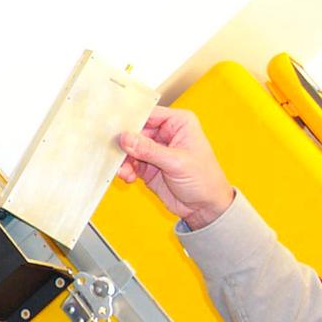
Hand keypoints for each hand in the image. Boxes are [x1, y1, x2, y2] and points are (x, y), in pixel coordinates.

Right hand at [118, 106, 233, 229]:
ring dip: (124, 161)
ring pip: (129, 149)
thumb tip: (126, 138)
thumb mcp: (177, 162)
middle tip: (117, 155)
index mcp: (178, 123)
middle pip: (135, 132)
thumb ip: (149, 150)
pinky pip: (130, 163)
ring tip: (125, 171)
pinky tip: (129, 177)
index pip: (149, 114)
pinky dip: (126, 170)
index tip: (116, 129)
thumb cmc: (205, 180)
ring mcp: (155, 150)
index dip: (131, 120)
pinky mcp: (148, 166)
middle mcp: (166, 134)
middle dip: (124, 145)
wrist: (204, 207)